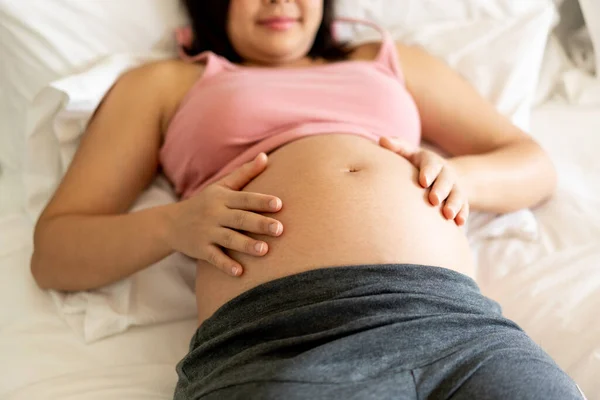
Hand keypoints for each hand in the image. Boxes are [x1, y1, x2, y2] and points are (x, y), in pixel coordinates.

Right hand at [166, 153, 283, 276]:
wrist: (171, 223)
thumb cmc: (205, 203)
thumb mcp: (221, 186)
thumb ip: (244, 173)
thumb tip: (265, 156)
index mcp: (222, 198)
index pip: (245, 198)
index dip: (261, 201)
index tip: (279, 204)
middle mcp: (215, 214)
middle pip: (240, 219)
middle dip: (260, 224)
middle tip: (280, 229)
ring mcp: (207, 232)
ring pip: (229, 239)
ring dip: (246, 245)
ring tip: (265, 250)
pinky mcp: (201, 250)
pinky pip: (214, 258)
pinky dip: (226, 265)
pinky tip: (240, 272)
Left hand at [379, 137, 468, 225]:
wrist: (441, 175)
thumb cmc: (417, 165)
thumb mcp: (409, 154)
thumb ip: (397, 147)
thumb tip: (382, 139)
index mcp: (431, 162)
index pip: (431, 165)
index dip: (428, 172)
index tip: (423, 181)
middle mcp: (445, 173)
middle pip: (446, 180)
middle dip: (441, 190)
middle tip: (434, 200)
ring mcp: (454, 187)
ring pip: (457, 194)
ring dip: (454, 204)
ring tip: (448, 215)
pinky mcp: (460, 200)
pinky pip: (464, 206)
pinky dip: (462, 214)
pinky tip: (459, 223)